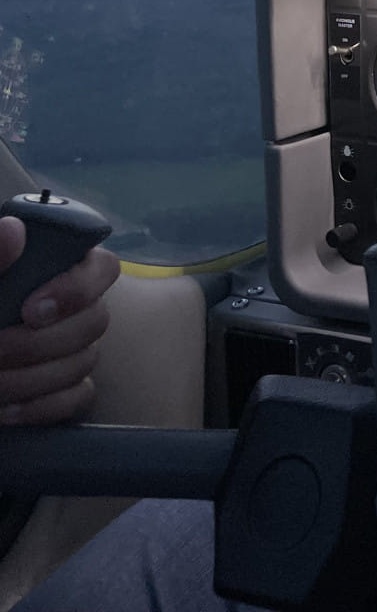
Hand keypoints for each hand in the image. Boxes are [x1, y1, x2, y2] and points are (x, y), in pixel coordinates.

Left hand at [0, 214, 119, 424]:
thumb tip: (13, 229)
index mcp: (58, 268)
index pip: (103, 268)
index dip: (77, 290)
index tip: (30, 310)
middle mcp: (76, 306)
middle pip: (95, 321)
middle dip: (40, 344)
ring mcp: (75, 348)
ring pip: (84, 362)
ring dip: (32, 378)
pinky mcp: (68, 387)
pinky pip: (77, 398)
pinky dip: (42, 407)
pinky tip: (5, 410)